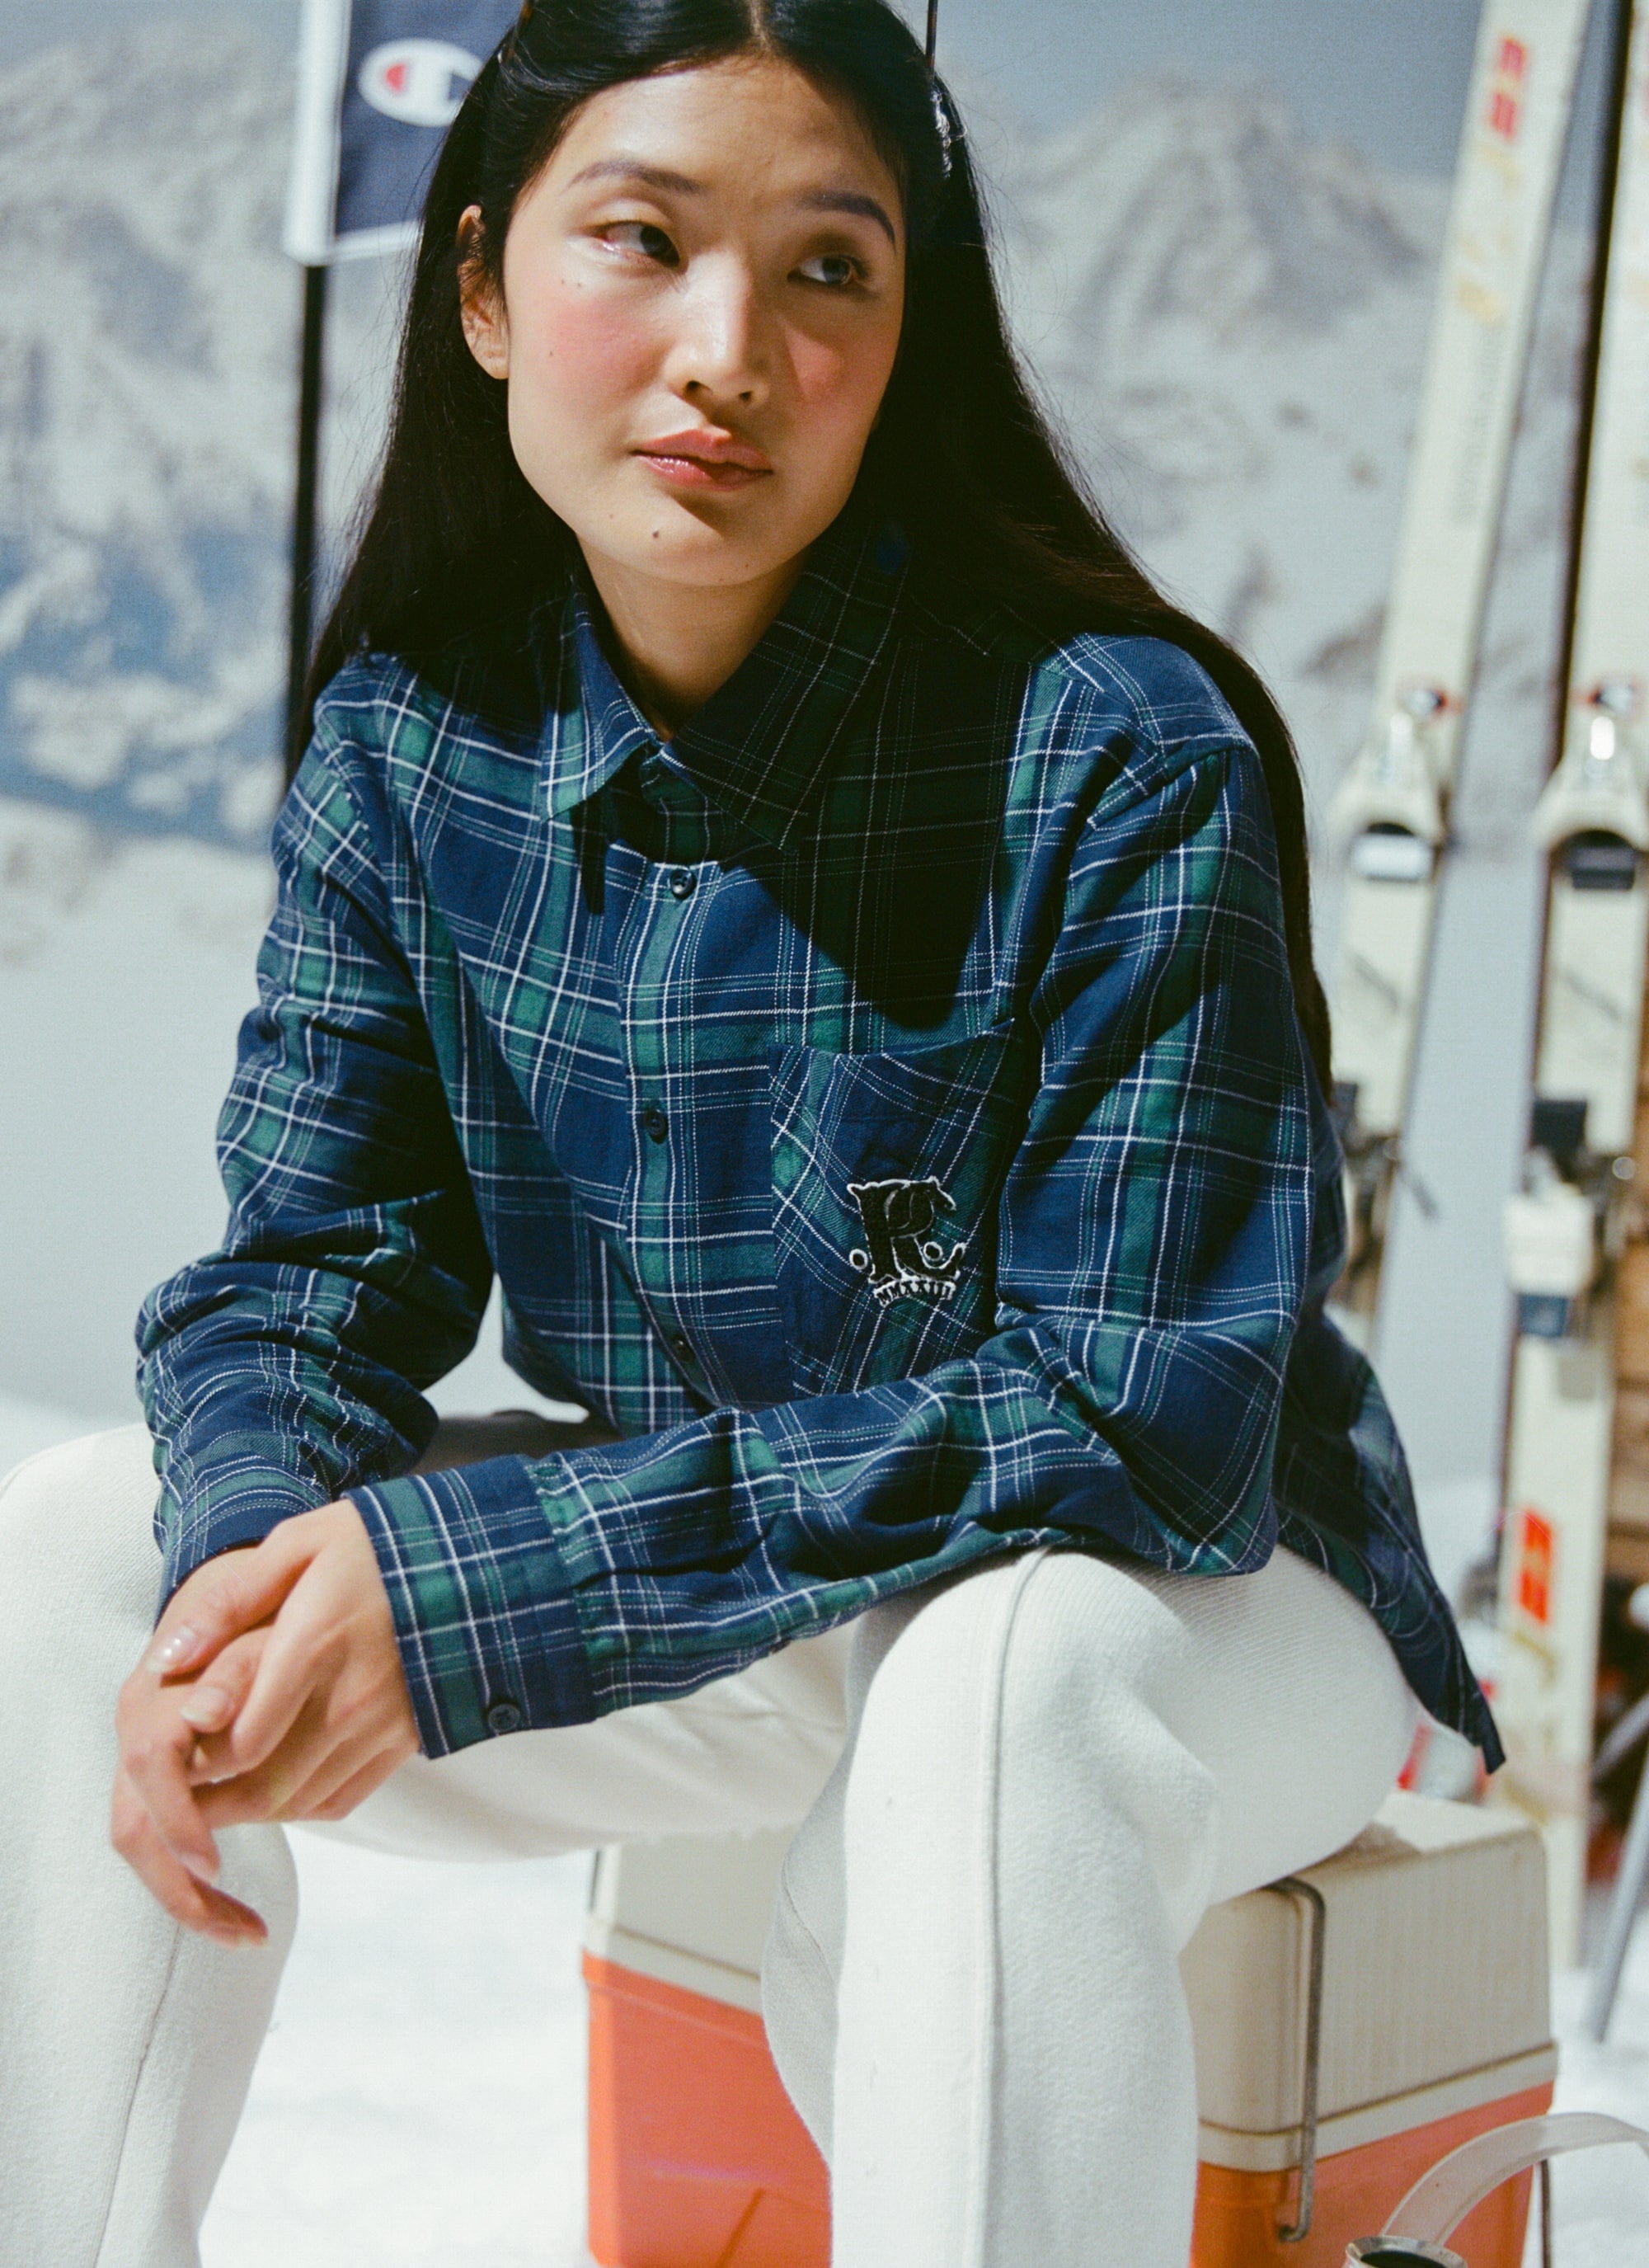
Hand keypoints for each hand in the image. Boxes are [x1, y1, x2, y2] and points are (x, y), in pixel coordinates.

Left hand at [112, 1503, 418, 1943]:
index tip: (170, 1747)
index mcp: (314, 1647)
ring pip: (298, 1803)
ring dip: (249, 1809)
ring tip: (215, 1789)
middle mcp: (350, 1701)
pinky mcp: (405, 1742)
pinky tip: (274, 1783)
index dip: (195, 1760)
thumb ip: (231, 1601)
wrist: (475, 1561)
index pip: (239, 1742)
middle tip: (177, 1788)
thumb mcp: (299, 1544)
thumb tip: (168, 1658)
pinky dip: (298, 1807)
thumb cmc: (375, 1547)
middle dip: (210, 1801)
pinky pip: (338, 1801)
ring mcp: (383, 1728)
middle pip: (262, 1789)